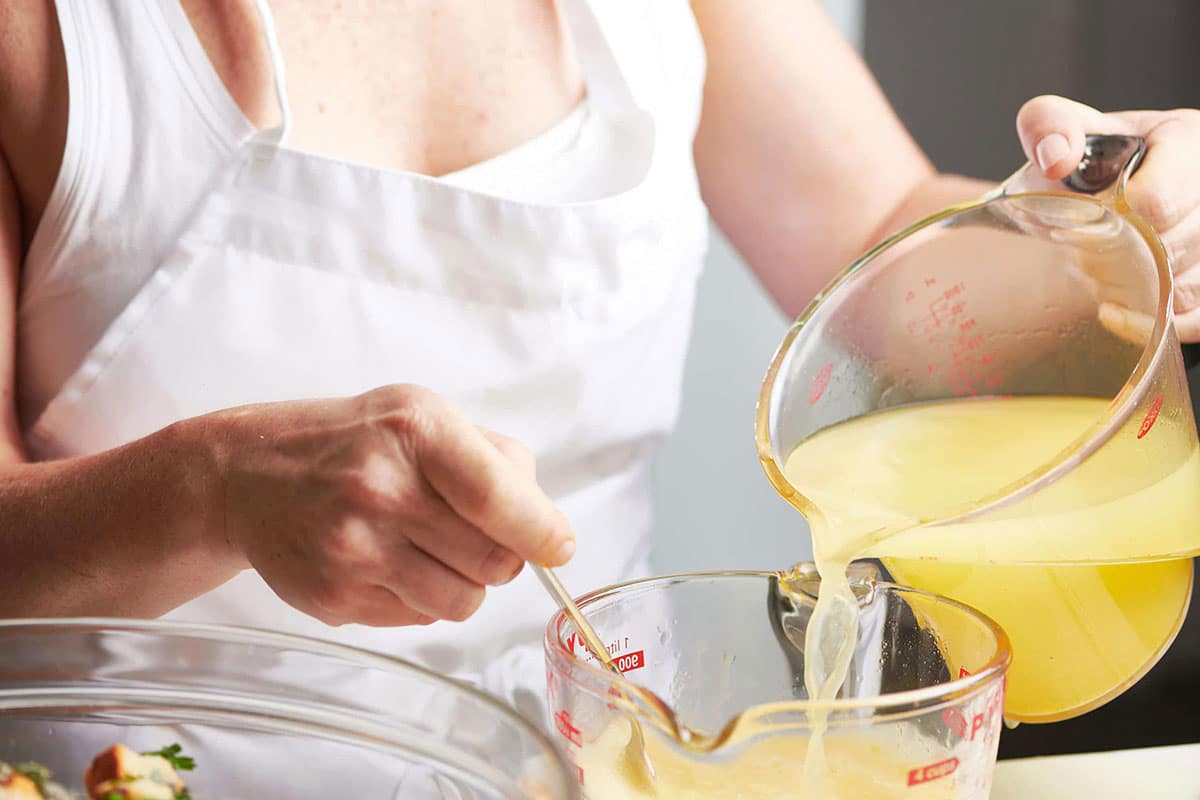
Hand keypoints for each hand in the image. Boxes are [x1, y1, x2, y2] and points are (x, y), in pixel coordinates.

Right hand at [198, 385, 573, 626]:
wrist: (250, 473)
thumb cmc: (355, 442)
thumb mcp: (426, 416)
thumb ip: (497, 461)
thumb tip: (546, 527)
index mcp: (415, 432)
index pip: (497, 496)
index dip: (541, 531)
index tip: (558, 546)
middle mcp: (380, 490)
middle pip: (493, 561)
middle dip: (503, 555)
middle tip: (477, 535)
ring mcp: (353, 549)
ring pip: (463, 601)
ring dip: (465, 582)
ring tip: (429, 548)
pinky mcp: (335, 597)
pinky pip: (420, 619)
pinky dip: (421, 598)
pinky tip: (389, 560)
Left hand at [1017, 96, 1199, 340]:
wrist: (1134, 178)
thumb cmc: (1104, 155)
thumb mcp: (1070, 125)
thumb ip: (1050, 125)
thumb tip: (1053, 159)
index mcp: (1189, 146)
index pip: (1155, 202)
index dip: (1109, 222)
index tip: (1072, 226)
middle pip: (1165, 251)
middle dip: (1110, 257)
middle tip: (1078, 249)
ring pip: (1178, 289)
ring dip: (1125, 289)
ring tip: (1096, 267)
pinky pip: (1193, 318)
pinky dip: (1150, 323)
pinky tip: (1113, 313)